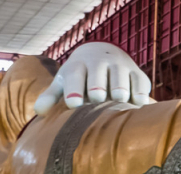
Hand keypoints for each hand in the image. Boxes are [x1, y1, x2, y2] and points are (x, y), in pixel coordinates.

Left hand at [34, 42, 151, 113]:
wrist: (105, 53)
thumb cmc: (80, 76)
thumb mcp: (64, 82)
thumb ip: (51, 97)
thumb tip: (39, 112)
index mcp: (78, 65)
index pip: (75, 74)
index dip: (74, 88)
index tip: (73, 103)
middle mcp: (100, 62)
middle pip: (98, 73)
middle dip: (97, 84)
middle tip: (97, 98)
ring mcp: (121, 66)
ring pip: (121, 76)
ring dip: (120, 87)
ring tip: (119, 100)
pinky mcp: (138, 75)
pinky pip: (141, 83)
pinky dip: (140, 93)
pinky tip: (138, 104)